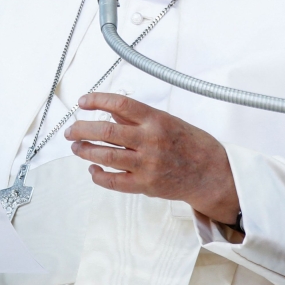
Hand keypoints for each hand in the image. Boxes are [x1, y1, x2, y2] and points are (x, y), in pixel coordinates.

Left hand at [64, 93, 239, 224]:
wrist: (212, 173)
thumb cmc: (192, 145)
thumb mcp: (168, 121)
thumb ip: (139, 118)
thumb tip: (111, 112)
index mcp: (156, 120)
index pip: (120, 105)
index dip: (97, 100)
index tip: (83, 101)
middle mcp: (150, 141)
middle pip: (106, 131)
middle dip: (82, 129)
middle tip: (72, 130)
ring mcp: (147, 164)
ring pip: (105, 156)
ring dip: (85, 150)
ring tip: (76, 147)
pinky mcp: (145, 184)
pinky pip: (114, 181)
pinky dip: (99, 174)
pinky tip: (93, 168)